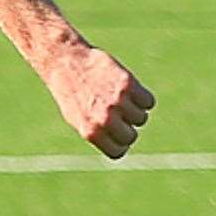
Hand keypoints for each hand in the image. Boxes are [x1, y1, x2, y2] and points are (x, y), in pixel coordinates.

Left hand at [41, 44, 155, 158]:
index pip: (118, 152)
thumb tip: (122, 144)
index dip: (119, 143)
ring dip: (135, 111)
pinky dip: (143, 98)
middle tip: (117, 115)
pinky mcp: (127, 85)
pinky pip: (148, 101)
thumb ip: (98, 133)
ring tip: (118, 99)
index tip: (115, 134)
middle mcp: (105, 119)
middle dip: (127, 128)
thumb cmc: (72, 93)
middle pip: (131, 137)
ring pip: (141, 118)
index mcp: (90, 132)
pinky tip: (129, 91)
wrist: (67, 64)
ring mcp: (117, 102)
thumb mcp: (78, 119)